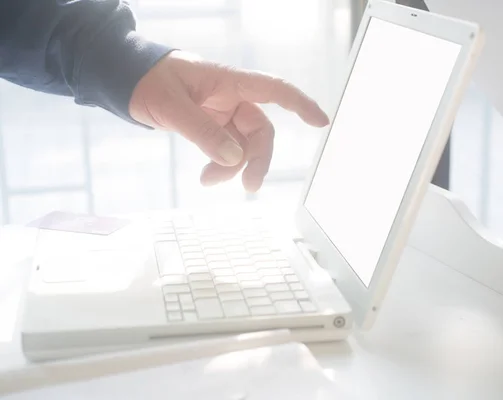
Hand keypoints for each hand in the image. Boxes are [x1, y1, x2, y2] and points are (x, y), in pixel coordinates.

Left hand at [129, 50, 329, 191]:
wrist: (124, 80)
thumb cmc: (148, 80)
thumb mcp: (172, 106)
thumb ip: (203, 132)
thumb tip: (235, 160)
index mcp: (228, 82)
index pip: (275, 90)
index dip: (301, 104)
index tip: (320, 122)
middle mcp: (231, 97)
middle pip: (260, 130)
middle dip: (257, 159)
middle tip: (250, 187)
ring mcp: (221, 113)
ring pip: (242, 145)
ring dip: (233, 167)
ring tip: (208, 181)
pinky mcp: (210, 125)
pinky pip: (225, 149)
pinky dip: (220, 165)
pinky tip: (206, 177)